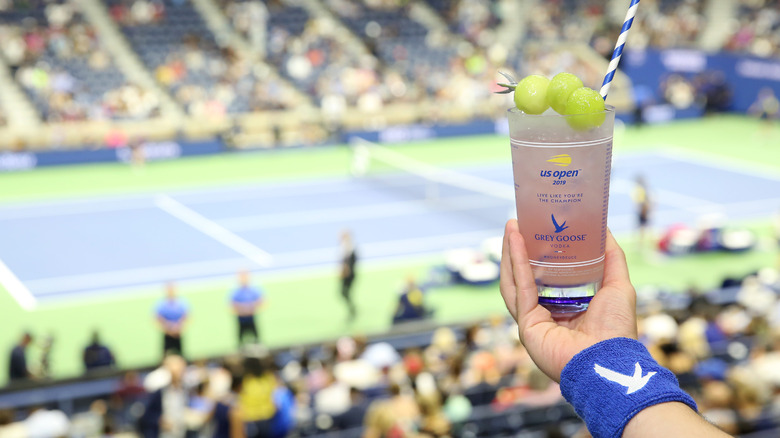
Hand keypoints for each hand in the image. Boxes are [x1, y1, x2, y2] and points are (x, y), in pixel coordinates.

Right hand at [500, 219, 637, 381]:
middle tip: (518, 223)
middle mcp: (547, 313)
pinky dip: (516, 264)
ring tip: (511, 227)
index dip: (541, 252)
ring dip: (511, 253)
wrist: (609, 359)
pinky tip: (515, 242)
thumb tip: (604, 229)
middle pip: (526, 276)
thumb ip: (611, 258)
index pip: (548, 275)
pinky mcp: (527, 324)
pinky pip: (520, 289)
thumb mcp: (618, 285)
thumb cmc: (616, 328)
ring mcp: (534, 320)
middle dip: (519, 249)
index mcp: (567, 306)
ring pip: (516, 281)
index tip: (538, 228)